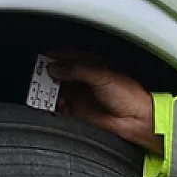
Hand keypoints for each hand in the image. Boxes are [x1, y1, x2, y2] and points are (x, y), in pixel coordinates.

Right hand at [45, 50, 163, 153]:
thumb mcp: (102, 76)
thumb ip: (77, 70)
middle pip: (61, 73)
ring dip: (49, 90)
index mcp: (94, 66)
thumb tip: (54, 67)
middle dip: (49, 73)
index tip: (44, 56)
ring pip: (57, 90)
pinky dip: (54, 105)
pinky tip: (56, 104)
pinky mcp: (78, 112)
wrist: (137, 121)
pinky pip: (59, 108)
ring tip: (46, 90)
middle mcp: (86, 80)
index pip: (70, 56)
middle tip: (39, 74)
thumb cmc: (129, 95)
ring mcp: (81, 96)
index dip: (57, 55)